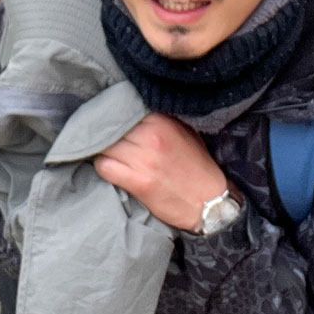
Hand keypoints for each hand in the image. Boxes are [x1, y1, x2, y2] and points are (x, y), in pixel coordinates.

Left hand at [95, 113, 229, 231]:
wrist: (209, 202)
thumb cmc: (196, 167)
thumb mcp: (184, 132)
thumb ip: (159, 121)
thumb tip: (131, 114)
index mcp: (161, 121)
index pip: (122, 111)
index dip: (116, 120)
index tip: (113, 126)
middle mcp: (151, 136)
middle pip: (111, 129)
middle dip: (108, 136)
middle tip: (110, 144)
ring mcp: (144, 160)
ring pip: (104, 147)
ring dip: (105, 152)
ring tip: (113, 158)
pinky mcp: (138, 182)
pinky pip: (104, 167)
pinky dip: (103, 168)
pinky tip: (113, 171)